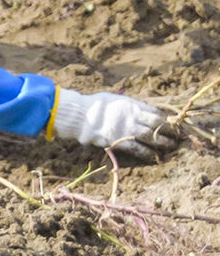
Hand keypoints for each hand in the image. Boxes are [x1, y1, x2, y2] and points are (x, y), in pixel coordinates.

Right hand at [51, 89, 172, 153]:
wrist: (80, 115)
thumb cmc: (95, 105)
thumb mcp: (115, 99)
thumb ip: (129, 105)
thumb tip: (140, 108)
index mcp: (132, 105)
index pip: (155, 112)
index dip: (166, 119)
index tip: (172, 124)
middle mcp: (132, 117)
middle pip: (157, 125)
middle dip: (169, 131)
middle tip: (176, 137)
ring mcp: (126, 130)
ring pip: (151, 137)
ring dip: (162, 143)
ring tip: (170, 146)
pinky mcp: (119, 141)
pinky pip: (137, 149)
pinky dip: (147, 153)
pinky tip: (154, 156)